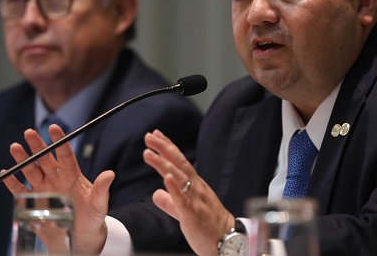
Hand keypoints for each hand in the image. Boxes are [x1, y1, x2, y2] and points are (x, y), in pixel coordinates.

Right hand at [2, 124, 113, 254]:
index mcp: (72, 175)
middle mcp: (56, 178)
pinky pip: (21, 191)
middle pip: (45, 159)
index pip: (65, 154)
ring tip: (15, 147)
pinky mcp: (35, 202)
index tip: (54, 128)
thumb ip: (102, 189)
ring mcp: (44, 189)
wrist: (81, 236)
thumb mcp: (100, 203)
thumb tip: (110, 174)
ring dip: (23, 159)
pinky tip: (6, 173)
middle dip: (37, 145)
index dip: (59, 141)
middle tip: (29, 132)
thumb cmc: (92, 217)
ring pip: (31, 170)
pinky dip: (13, 183)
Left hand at [143, 129, 234, 255]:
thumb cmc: (208, 225)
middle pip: (179, 163)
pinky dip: (174, 187)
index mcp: (195, 185)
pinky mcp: (193, 214)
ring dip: (163, 164)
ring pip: (179, 177)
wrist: (227, 241)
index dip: (167, 147)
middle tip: (149, 136)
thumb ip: (170, 201)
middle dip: (163, 148)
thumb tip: (156, 193)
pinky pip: (182, 200)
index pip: (179, 161)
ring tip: (149, 153)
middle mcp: (196, 187)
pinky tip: (166, 177)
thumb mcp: (185, 210)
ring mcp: (195, 200)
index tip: (156, 134)